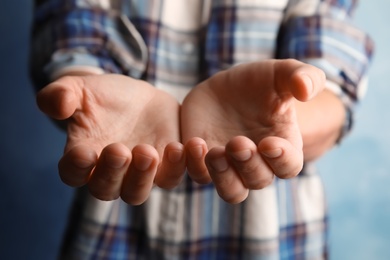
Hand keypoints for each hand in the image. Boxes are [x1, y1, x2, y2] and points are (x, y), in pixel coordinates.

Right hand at [36, 74, 185, 204]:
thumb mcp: (79, 88)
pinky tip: (182, 146)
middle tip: (119, 151)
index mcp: (83, 157)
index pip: (72, 173)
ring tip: (149, 152)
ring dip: (143, 177)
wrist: (139, 97)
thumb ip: (61, 94)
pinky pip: (173, 176)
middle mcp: (110, 173)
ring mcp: (139, 173)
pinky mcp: (166, 167)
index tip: (84, 153)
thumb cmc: (105, 96)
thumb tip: (58, 104)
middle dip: (112, 174)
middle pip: (106, 190)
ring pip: (138, 193)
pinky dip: (179, 166)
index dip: (76, 167)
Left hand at [181, 59, 325, 202]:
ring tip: (214, 152)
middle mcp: (257, 162)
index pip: (289, 166)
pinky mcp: (204, 160)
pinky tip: (193, 142)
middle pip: (258, 180)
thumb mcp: (282, 73)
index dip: (282, 160)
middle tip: (237, 143)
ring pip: (231, 190)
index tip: (269, 143)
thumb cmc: (261, 83)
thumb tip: (306, 89)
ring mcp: (230, 165)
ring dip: (223, 176)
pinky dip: (195, 165)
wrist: (226, 86)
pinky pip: (200, 174)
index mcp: (282, 146)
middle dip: (249, 165)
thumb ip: (303, 77)